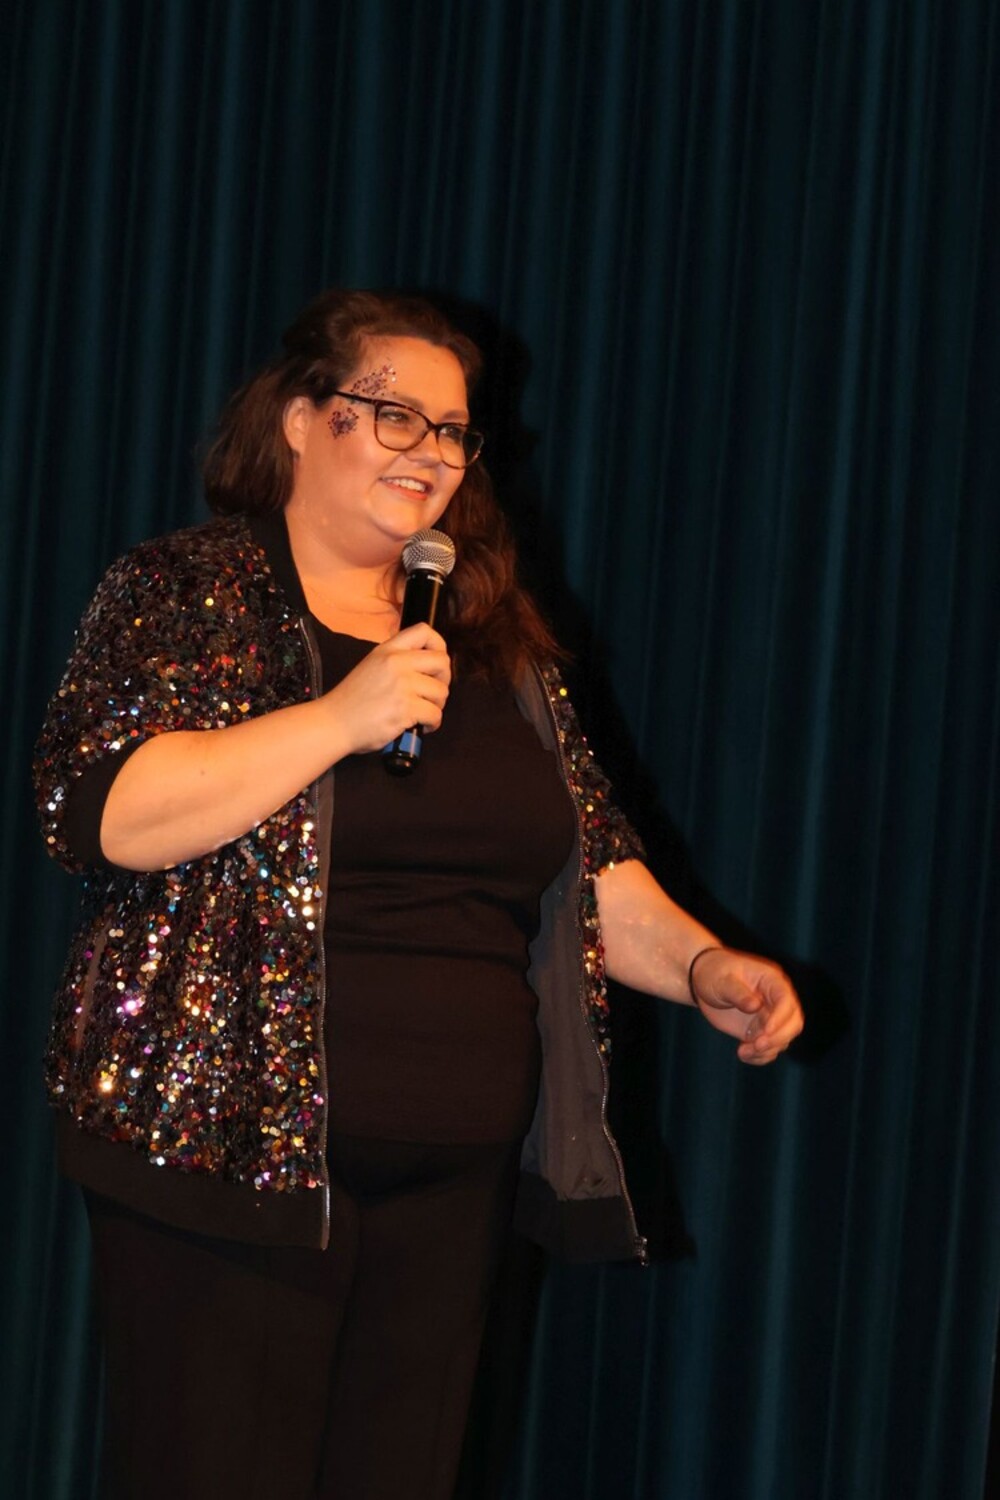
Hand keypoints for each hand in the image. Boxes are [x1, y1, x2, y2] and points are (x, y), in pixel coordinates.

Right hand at [321, 623, 451, 756]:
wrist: (334, 723)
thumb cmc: (353, 699)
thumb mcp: (372, 666)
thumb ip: (396, 660)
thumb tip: (427, 667)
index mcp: (388, 650)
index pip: (424, 631)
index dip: (439, 645)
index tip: (435, 665)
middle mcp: (397, 662)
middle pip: (442, 661)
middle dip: (444, 680)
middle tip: (433, 694)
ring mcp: (402, 685)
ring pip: (441, 692)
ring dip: (437, 706)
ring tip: (423, 713)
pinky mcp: (405, 708)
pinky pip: (435, 714)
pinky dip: (432, 724)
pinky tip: (420, 726)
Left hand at [689, 946, 802, 1064]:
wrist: (703, 981)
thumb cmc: (714, 973)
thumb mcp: (722, 980)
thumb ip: (738, 993)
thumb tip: (755, 1006)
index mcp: (771, 981)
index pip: (786, 1001)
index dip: (780, 1018)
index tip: (766, 1031)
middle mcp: (775, 1000)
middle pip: (793, 1023)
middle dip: (778, 1038)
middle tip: (757, 1045)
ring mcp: (769, 1017)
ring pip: (783, 1039)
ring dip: (766, 1050)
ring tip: (743, 1051)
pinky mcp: (760, 1032)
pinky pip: (769, 1049)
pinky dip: (760, 1057)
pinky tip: (743, 1055)